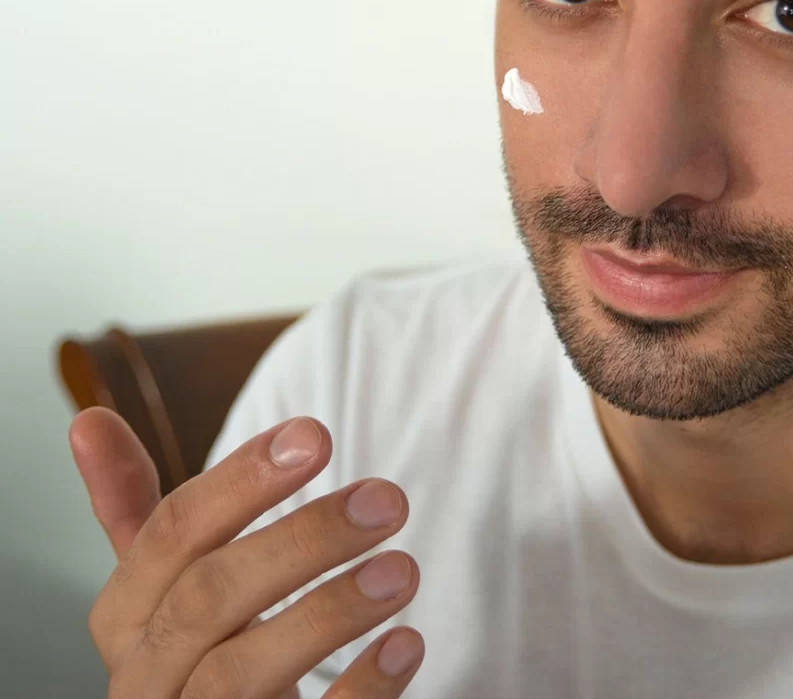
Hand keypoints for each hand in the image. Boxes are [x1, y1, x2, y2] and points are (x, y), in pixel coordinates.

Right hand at [69, 407, 423, 697]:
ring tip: (403, 568)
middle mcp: (146, 679)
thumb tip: (89, 419)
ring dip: (329, 613)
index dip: (242, 481)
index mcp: (126, 618)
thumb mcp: (160, 583)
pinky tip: (406, 643)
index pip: (171, 534)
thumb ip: (133, 510)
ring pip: (240, 675)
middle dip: (302, 540)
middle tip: (387, 499)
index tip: (316, 435)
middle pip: (210, 599)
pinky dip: (357, 690)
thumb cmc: (194, 651)